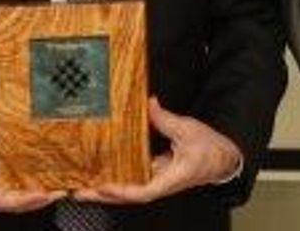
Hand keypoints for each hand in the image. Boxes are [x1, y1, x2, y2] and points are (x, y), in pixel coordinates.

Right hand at [0, 97, 61, 211]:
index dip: (25, 200)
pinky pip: (14, 186)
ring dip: (38, 193)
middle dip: (40, 198)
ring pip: (18, 196)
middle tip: (63, 188)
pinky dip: (29, 184)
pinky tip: (44, 174)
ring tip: (60, 183)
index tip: (43, 194)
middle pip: (17, 202)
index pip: (3, 200)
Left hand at [74, 98, 242, 203]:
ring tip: (80, 182)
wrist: (222, 158)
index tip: (102, 186)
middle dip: (101, 194)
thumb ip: (165, 119)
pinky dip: (115, 175)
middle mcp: (159, 183)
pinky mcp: (154, 172)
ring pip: (126, 187)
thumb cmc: (209, 150)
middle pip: (126, 194)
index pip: (141, 192)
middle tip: (77, 190)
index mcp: (169, 179)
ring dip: (104, 187)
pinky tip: (100, 169)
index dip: (120, 191)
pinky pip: (131, 176)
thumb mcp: (188, 130)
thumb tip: (149, 104)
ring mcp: (155, 179)